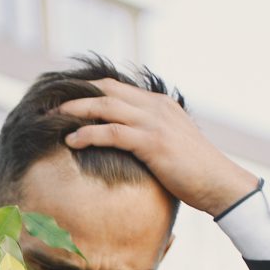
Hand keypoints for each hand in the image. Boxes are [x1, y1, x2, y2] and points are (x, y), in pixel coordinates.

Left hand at [55, 80, 260, 217]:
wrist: (219, 182)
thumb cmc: (193, 170)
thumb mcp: (170, 142)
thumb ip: (148, 133)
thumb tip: (123, 141)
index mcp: (159, 104)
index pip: (116, 86)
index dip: (88, 89)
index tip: (64, 97)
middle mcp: (156, 107)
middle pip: (107, 90)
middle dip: (76, 95)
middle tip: (49, 104)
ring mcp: (155, 122)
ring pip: (106, 106)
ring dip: (76, 111)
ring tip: (52, 119)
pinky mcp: (153, 142)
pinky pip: (113, 132)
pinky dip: (89, 134)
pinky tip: (71, 141)